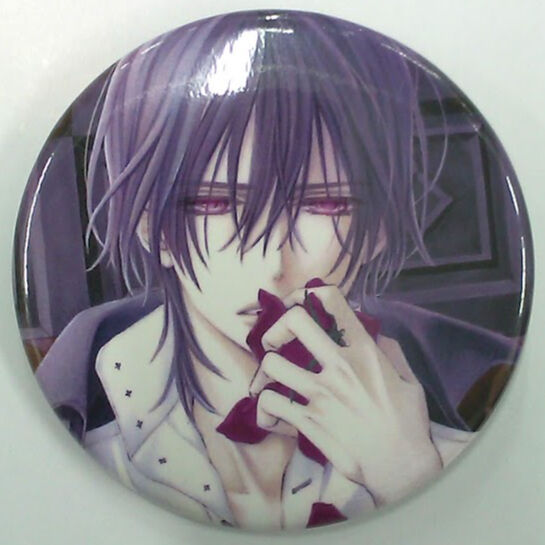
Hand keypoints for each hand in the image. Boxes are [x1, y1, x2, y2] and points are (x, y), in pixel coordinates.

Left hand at [249, 284, 441, 504]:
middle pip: (294, 321)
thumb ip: (388, 350)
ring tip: (271, 379)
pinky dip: (264, 410)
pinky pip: (269, 404)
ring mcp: (320, 394)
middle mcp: (339, 367)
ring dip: (265, 371)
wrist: (400, 467)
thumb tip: (372, 333)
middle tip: (276, 341)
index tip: (297, 304)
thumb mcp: (408, 379)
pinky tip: (272, 413)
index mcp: (363, 351)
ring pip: (271, 363)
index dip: (306, 294)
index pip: (331, 301)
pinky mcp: (308, 421)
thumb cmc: (408, 423)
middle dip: (277, 326)